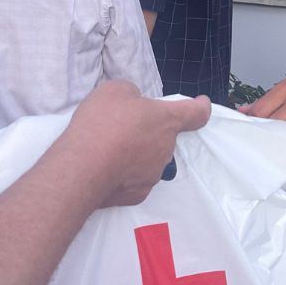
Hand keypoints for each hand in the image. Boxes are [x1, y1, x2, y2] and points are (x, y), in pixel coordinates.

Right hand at [62, 81, 210, 207]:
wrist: (83, 168)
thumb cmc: (102, 122)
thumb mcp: (115, 90)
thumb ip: (132, 94)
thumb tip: (134, 104)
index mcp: (166, 121)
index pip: (195, 113)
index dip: (200, 107)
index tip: (202, 104)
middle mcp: (166, 149)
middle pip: (165, 136)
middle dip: (149, 130)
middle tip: (122, 126)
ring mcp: (153, 175)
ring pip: (150, 158)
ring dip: (137, 152)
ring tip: (109, 148)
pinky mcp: (138, 194)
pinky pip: (135, 178)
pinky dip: (125, 172)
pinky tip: (106, 167)